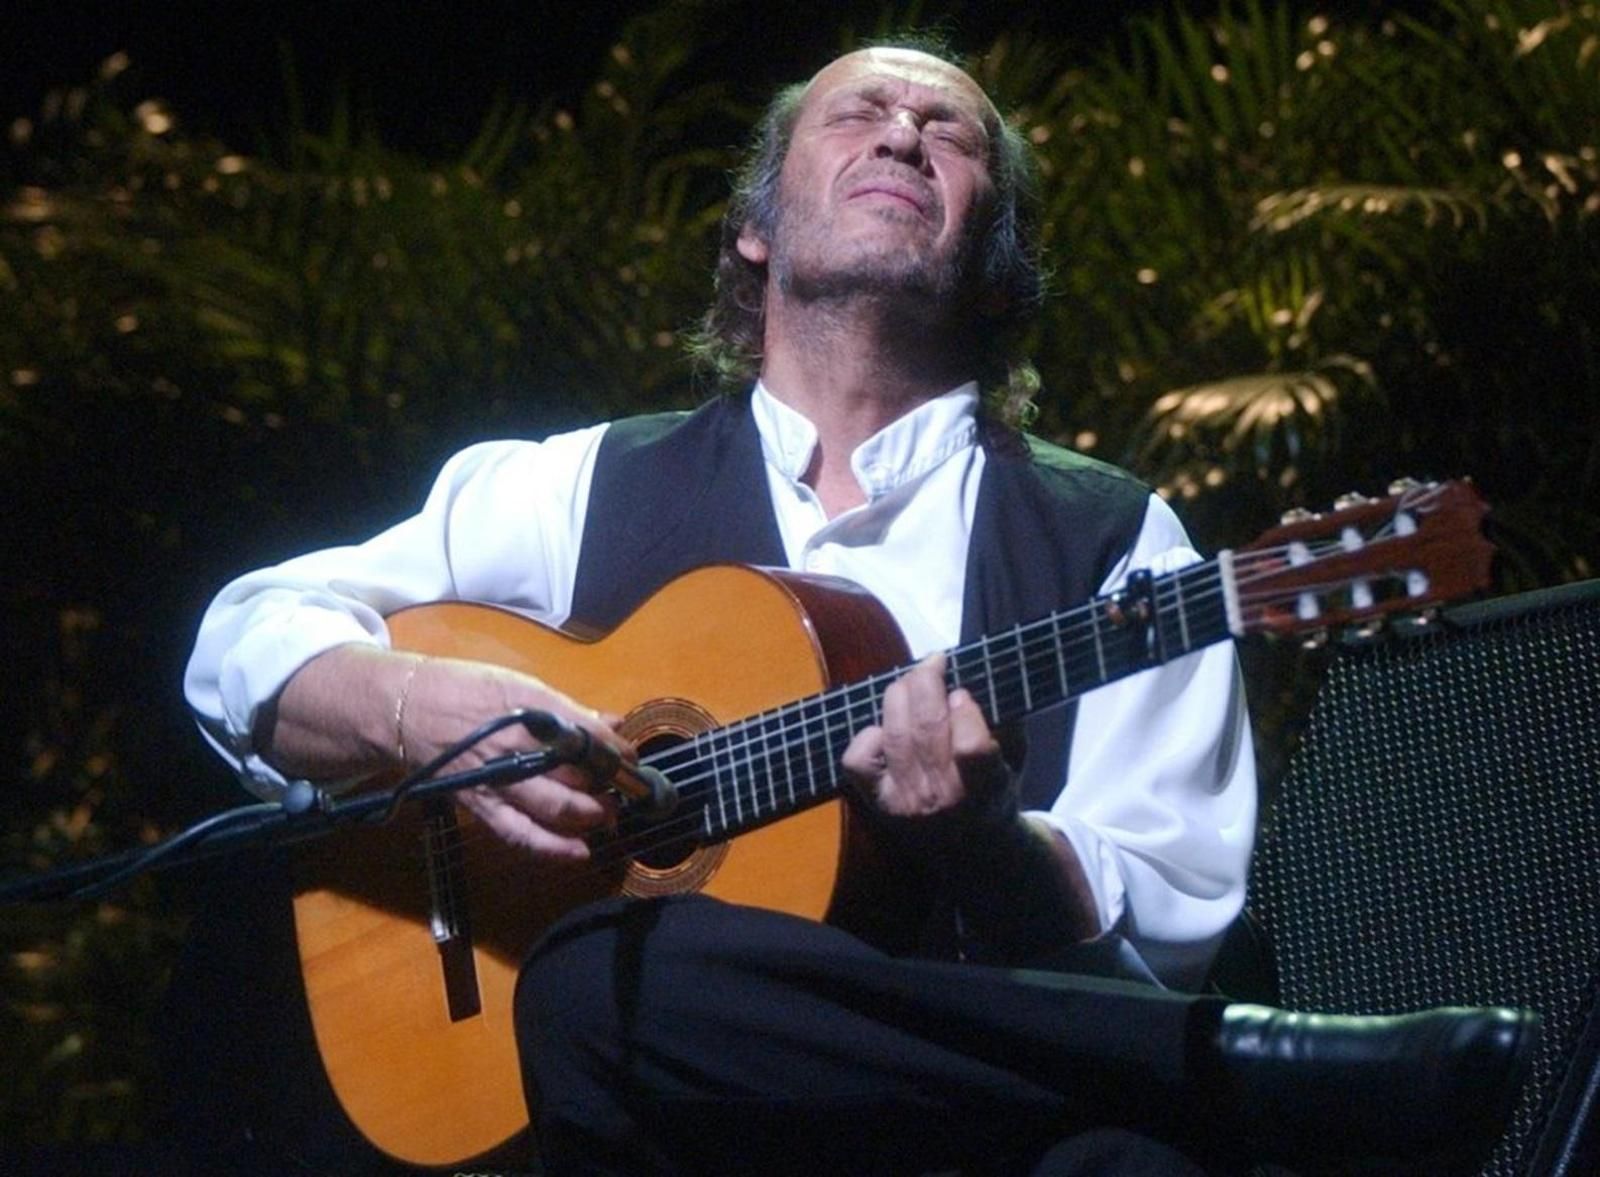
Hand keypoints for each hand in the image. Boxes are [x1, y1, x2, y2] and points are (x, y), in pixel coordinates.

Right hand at [396, 655, 627, 861]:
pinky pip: (521, 834)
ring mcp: (498, 779)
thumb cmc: (467, 690)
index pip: (587, 733)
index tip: (632, 757)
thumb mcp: (521, 686)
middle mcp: (516, 744)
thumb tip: (612, 722)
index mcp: (529, 707)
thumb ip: (569, 710)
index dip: (617, 749)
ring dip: (589, 815)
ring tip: (607, 817)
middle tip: (624, 790)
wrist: (407, 709)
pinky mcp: (482, 805)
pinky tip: (579, 852)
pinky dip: (553, 847)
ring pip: (555, 806)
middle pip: (577, 773)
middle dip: (608, 785)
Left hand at [840, 652, 1008, 827]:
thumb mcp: (1015, 762)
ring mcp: (905, 800)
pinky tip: (887, 728)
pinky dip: (868, 734)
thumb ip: (1003, 724)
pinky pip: (859, 758)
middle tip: (934, 662)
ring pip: (894, 732)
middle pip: (925, 727)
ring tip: (912, 683)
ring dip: (901, 694)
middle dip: (927, 680)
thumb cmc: (995, 794)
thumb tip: (979, 677)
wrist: (970, 852)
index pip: (971, 747)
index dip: (965, 711)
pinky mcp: (878, 802)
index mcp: (985, 789)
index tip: (963, 694)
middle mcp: (942, 797)